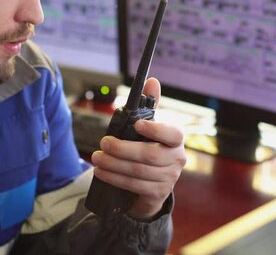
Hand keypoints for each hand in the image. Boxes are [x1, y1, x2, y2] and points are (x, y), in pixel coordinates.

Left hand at [90, 77, 186, 219]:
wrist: (152, 187)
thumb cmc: (150, 150)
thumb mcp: (150, 129)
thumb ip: (150, 105)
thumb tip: (152, 81)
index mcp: (176, 140)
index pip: (172, 134)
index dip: (155, 130)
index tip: (137, 124)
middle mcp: (177, 160)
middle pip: (150, 155)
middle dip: (123, 149)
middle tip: (103, 143)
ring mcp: (169, 179)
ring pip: (139, 172)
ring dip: (114, 165)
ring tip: (97, 158)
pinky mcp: (157, 194)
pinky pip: (134, 186)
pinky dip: (114, 178)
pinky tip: (101, 172)